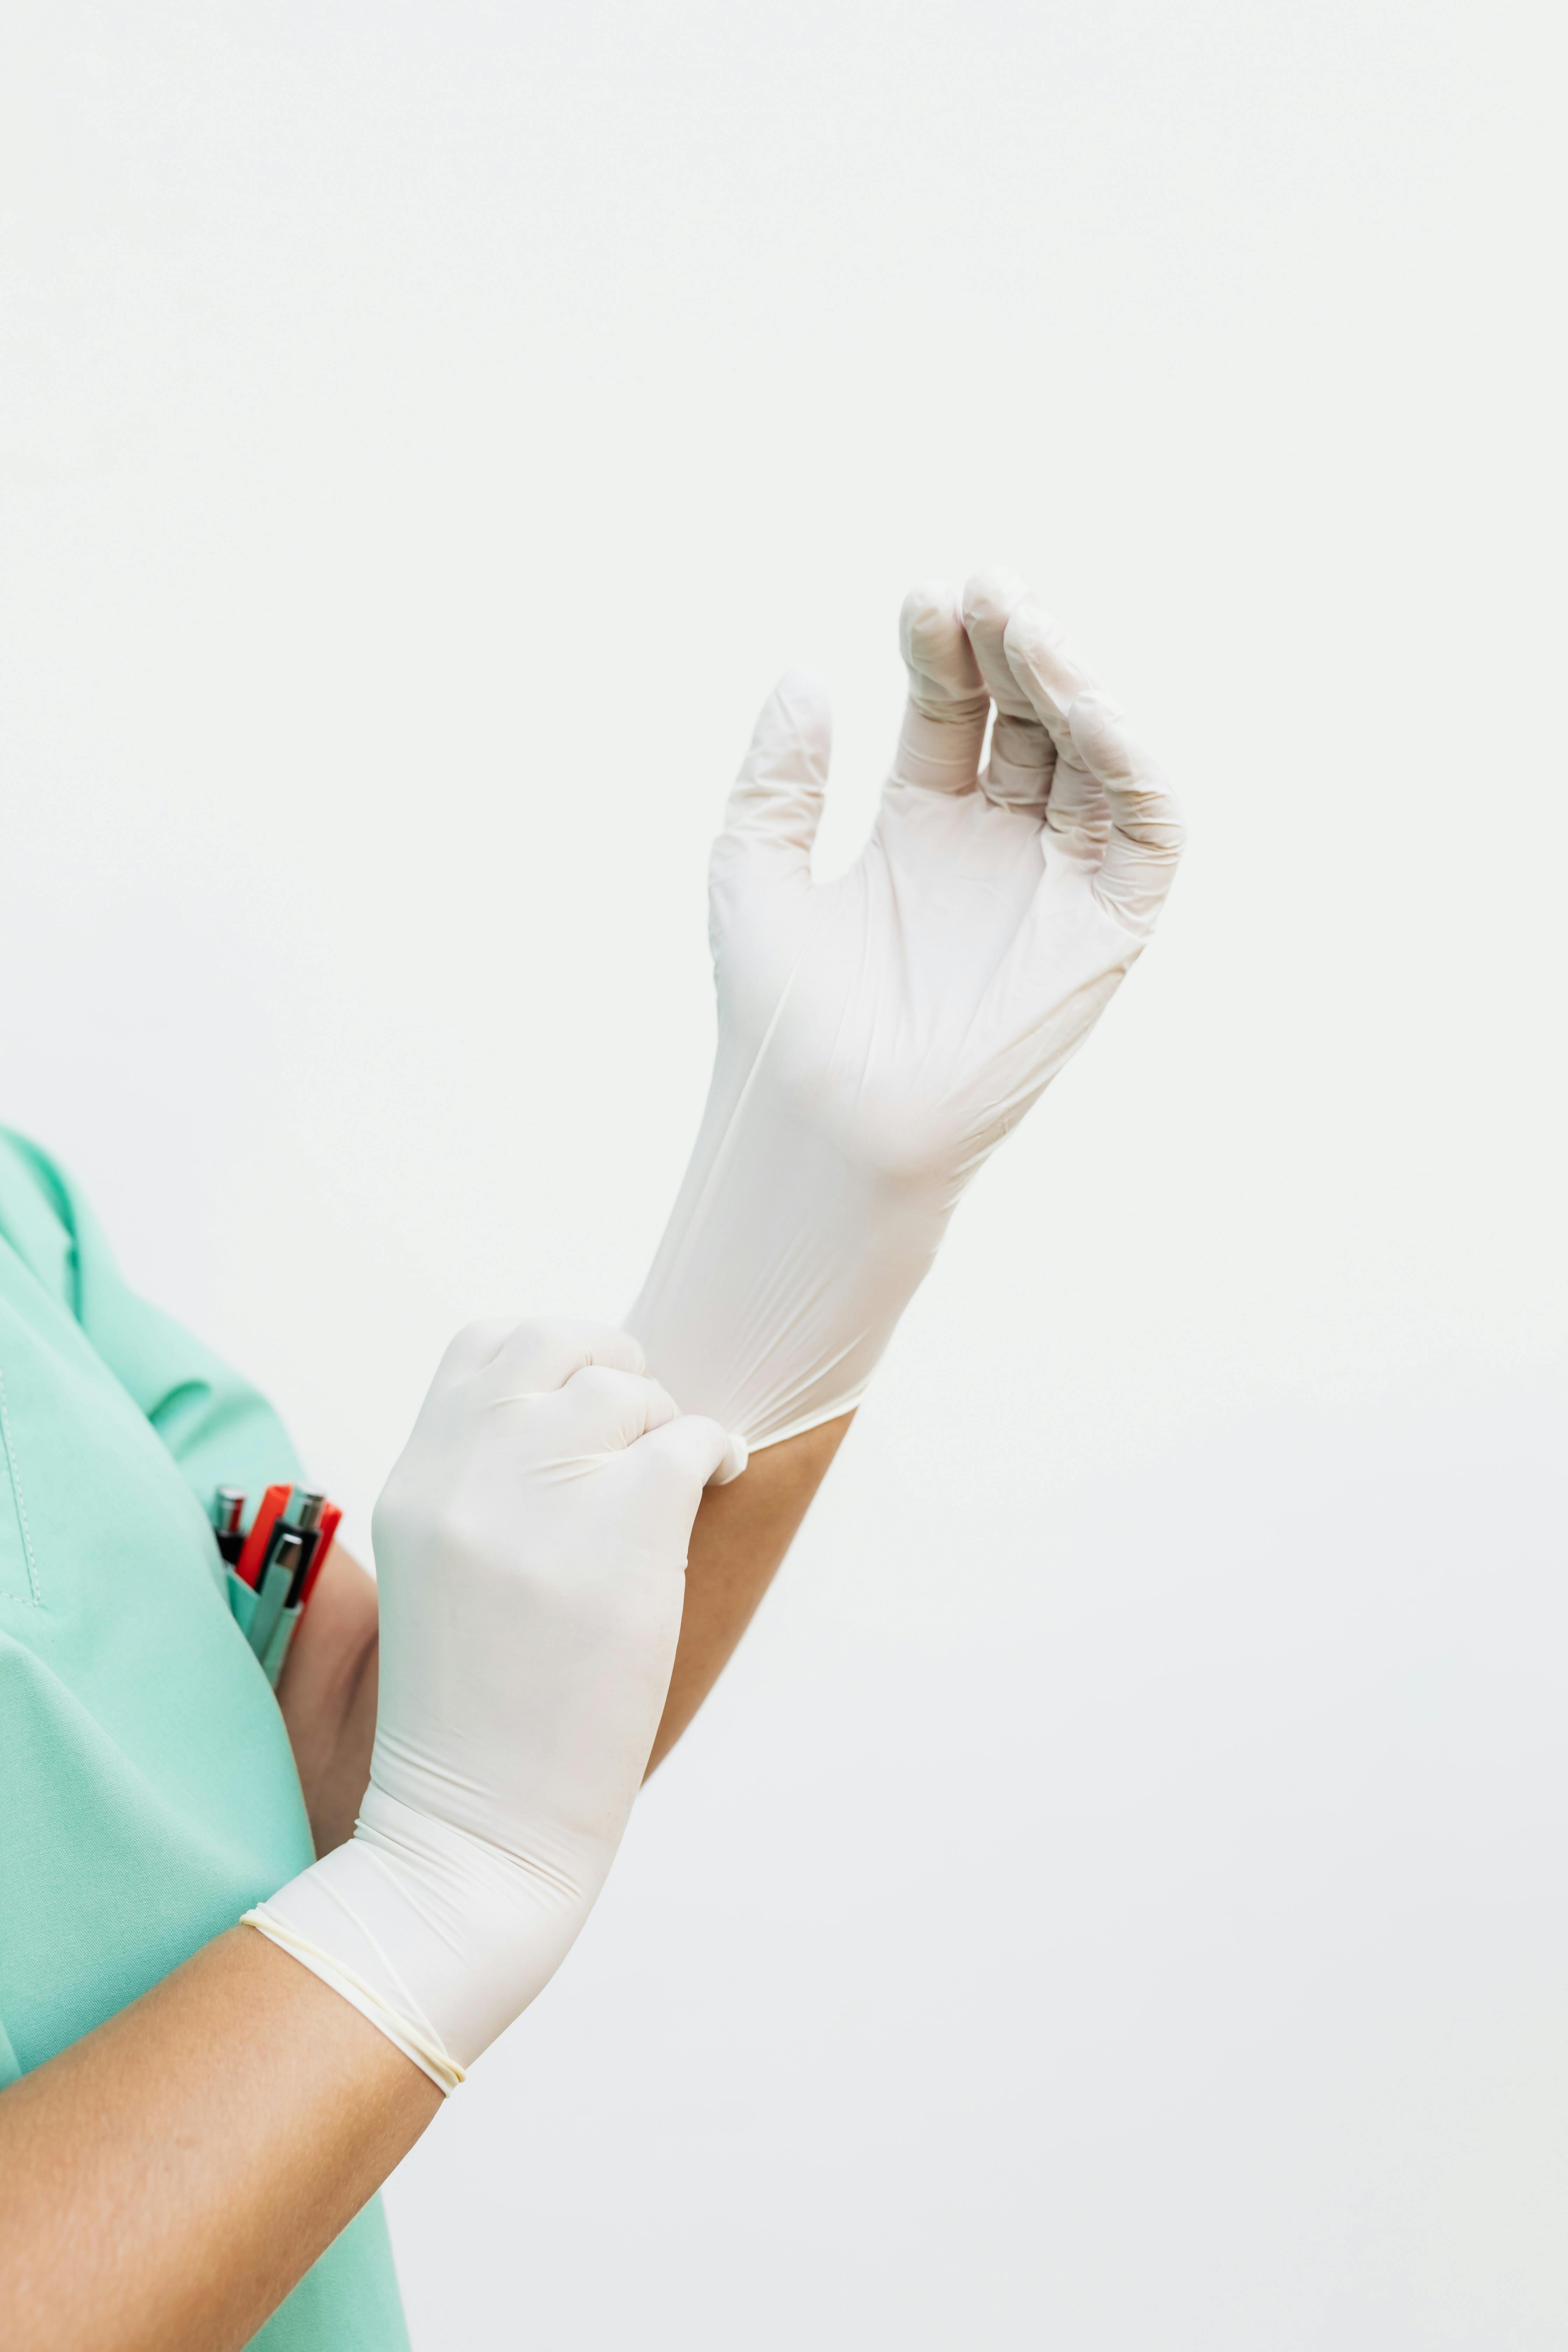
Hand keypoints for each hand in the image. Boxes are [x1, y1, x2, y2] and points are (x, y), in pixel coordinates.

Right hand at [247, 1319, 743, 2087]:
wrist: (474, 1828)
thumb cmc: (472, 1718)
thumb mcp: (440, 1575)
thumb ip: (484, 1490)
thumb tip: (578, 1420)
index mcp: (417, 1483)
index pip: (481, 1347)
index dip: (547, 1355)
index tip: (585, 1402)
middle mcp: (468, 1473)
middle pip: (553, 1340)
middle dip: (612, 1360)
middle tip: (644, 1418)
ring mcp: (541, 1498)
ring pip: (626, 1386)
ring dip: (663, 1416)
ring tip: (674, 1472)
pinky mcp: (620, 1530)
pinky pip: (688, 1438)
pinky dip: (715, 1449)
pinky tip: (719, 1480)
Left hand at [627, 570, 1184, 1445]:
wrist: (820, 1128)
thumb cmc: (778, 1022)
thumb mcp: (754, 872)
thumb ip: (779, 776)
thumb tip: (806, 675)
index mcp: (919, 831)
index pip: (952, 708)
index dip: (944, 647)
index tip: (924, 597)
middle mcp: (994, 848)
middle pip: (1027, 716)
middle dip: (1014, 644)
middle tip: (987, 588)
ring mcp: (1053, 887)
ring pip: (1094, 756)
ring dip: (1072, 682)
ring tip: (1027, 623)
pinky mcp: (1103, 934)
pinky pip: (1147, 833)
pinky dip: (1132, 761)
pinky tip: (1087, 706)